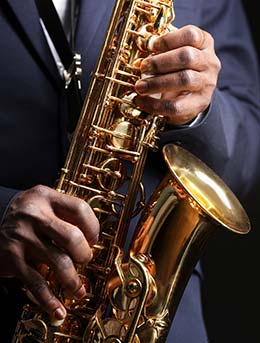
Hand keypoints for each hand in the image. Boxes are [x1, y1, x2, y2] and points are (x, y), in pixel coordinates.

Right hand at [0, 185, 98, 322]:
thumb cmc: (27, 214)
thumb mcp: (44, 203)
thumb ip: (65, 214)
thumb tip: (92, 240)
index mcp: (46, 197)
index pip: (80, 209)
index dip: (93, 227)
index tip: (93, 239)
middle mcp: (34, 215)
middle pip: (72, 237)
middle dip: (84, 254)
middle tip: (84, 260)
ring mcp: (22, 237)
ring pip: (59, 262)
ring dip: (73, 281)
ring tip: (78, 289)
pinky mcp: (12, 258)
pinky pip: (36, 283)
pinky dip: (49, 299)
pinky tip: (58, 309)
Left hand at [134, 25, 220, 124]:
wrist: (191, 99)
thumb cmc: (178, 70)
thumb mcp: (174, 55)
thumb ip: (161, 51)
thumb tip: (140, 57)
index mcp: (205, 43)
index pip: (191, 35)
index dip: (168, 40)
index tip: (151, 46)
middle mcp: (210, 63)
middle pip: (187, 57)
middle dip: (160, 62)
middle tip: (143, 67)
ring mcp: (207, 85)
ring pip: (184, 80)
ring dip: (157, 83)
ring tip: (140, 86)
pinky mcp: (198, 105)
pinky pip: (175, 105)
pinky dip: (154, 104)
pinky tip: (141, 101)